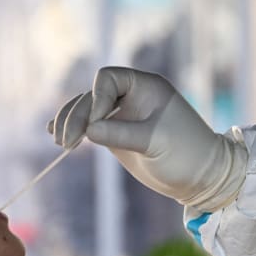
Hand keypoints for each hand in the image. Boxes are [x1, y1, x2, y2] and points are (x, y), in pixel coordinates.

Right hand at [47, 66, 247, 210]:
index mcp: (146, 86)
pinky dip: (74, 129)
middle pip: (91, 96)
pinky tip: (55, 134)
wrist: (199, 177)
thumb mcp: (154, 142)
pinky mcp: (115, 134)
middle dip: (76, 116)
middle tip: (65, 143)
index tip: (96, 125)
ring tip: (59, 142)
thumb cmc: (186, 154)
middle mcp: (132, 96)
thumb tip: (88, 130)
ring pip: (86, 110)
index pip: (107, 78)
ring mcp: (122, 115)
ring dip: (70, 123)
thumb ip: (121, 134)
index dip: (96, 98)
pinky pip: (89, 126)